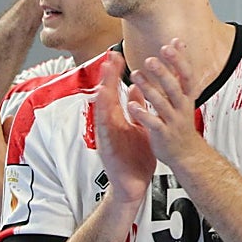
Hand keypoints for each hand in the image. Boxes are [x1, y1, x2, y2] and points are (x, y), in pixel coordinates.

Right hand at [94, 53, 156, 203]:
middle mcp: (110, 126)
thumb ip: (136, 109)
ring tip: (104, 81)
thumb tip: (137, 87)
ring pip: (103, 115)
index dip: (116, 74)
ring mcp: (107, 138)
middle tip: (109, 59)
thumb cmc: (135, 158)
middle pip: (106, 98)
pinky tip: (105, 112)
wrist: (134, 186)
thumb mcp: (139, 128)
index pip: (116, 92)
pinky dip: (104, 121)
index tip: (117, 56)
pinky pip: (105, 134)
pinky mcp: (107, 151)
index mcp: (118, 120)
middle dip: (107, 79)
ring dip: (103, 98)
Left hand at [126, 40, 208, 166]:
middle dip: (163, 73)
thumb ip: (178, 69)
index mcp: (186, 96)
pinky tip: (132, 105)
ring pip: (162, 104)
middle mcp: (181, 107)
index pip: (186, 75)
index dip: (179, 61)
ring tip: (135, 76)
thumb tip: (178, 43)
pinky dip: (143, 113)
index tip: (169, 46)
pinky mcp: (162, 134)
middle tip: (150, 60)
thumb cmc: (180, 121)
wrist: (186, 153)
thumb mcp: (183, 94)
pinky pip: (152, 123)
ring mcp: (172, 121)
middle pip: (174, 88)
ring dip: (149, 89)